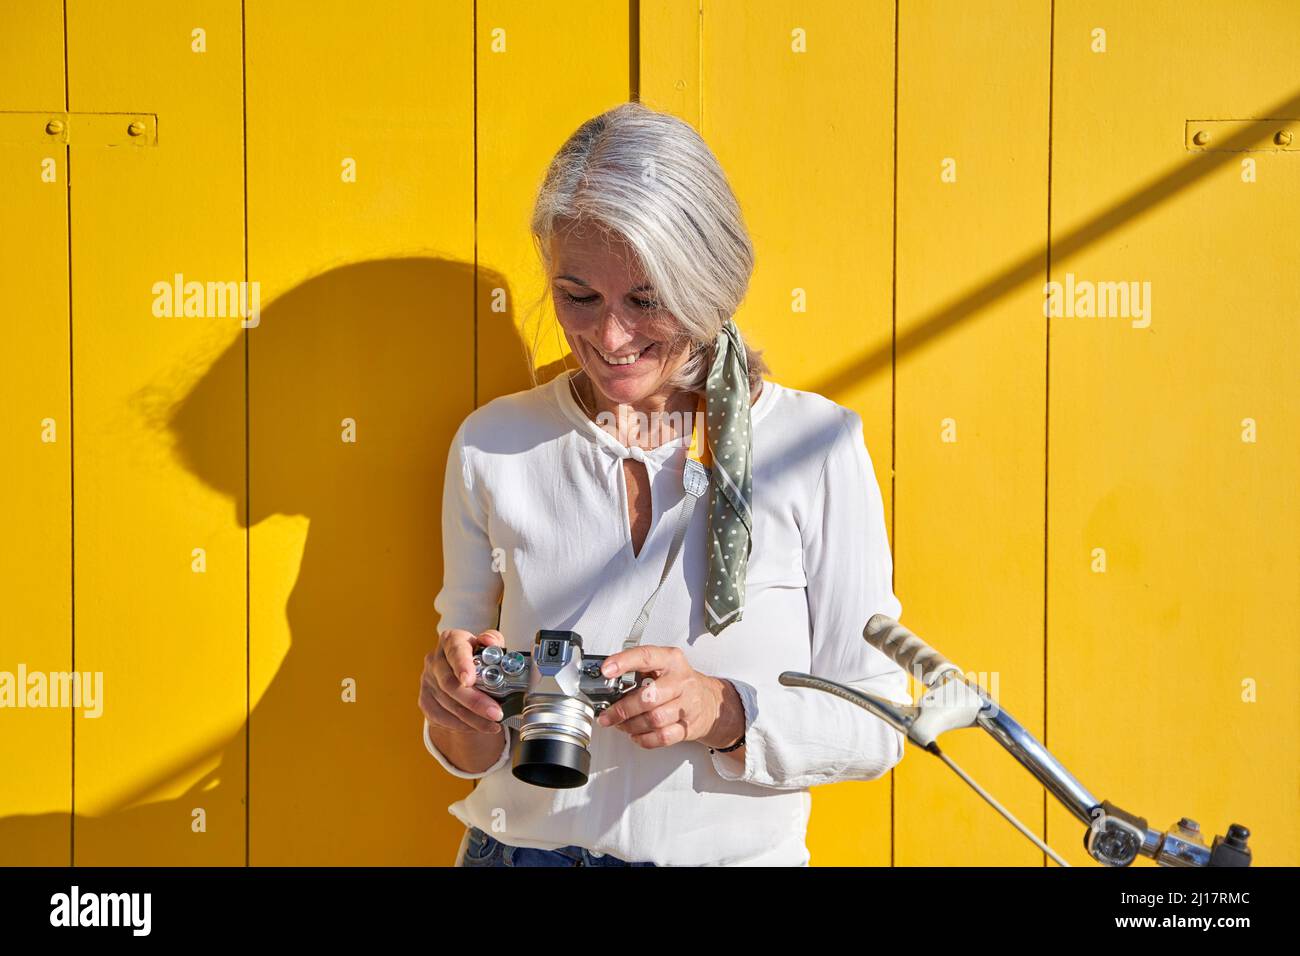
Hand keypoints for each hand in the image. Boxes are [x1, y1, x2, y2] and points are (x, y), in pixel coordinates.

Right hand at [419, 629, 506, 735]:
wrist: (461, 675)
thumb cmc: (478, 658)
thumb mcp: (489, 646)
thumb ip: (493, 641)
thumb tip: (490, 642)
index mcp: (451, 640)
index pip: (455, 650)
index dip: (462, 665)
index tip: (469, 680)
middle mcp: (435, 659)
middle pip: (450, 683)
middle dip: (475, 701)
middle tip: (495, 713)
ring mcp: (427, 680)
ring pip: (448, 704)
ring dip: (473, 718)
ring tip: (493, 723)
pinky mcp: (425, 700)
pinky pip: (441, 717)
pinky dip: (462, 725)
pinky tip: (478, 726)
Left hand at [594, 645, 742, 750]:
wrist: (709, 701)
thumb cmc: (679, 682)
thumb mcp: (663, 666)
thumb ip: (638, 670)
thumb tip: (607, 682)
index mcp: (671, 660)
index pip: (646, 657)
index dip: (624, 662)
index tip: (606, 670)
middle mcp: (681, 681)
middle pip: (649, 697)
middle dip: (623, 709)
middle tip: (607, 715)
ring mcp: (687, 705)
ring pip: (654, 720)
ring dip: (631, 725)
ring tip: (621, 724)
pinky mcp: (689, 726)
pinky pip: (663, 737)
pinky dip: (645, 739)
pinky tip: (636, 735)